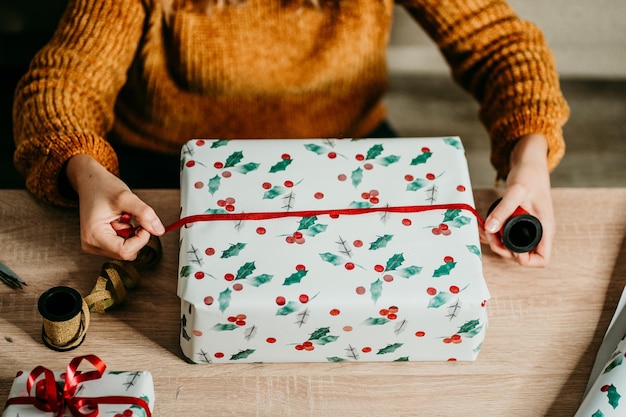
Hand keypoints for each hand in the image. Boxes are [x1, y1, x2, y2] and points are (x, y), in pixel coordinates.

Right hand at [66, 154, 164, 259]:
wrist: (90, 182)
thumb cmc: (102, 187)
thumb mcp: (126, 197)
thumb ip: (144, 214)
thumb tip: (159, 230)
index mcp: (94, 235)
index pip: (125, 251)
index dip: (141, 239)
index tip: (144, 224)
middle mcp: (91, 244)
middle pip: (126, 253)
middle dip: (136, 237)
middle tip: (132, 218)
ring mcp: (94, 245)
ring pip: (125, 250)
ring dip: (131, 235)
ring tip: (123, 218)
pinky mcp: (100, 243)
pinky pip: (122, 246)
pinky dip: (127, 235)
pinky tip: (120, 221)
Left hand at [482, 133, 554, 266]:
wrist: (529, 164)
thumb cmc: (529, 175)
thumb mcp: (516, 192)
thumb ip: (503, 210)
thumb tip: (490, 229)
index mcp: (544, 228)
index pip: (541, 259)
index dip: (525, 260)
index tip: (508, 247)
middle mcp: (538, 232)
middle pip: (522, 256)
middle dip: (503, 249)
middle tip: (489, 234)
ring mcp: (528, 228)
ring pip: (512, 246)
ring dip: (495, 242)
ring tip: (483, 228)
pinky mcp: (519, 223)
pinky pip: (507, 235)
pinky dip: (494, 233)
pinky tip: (484, 224)